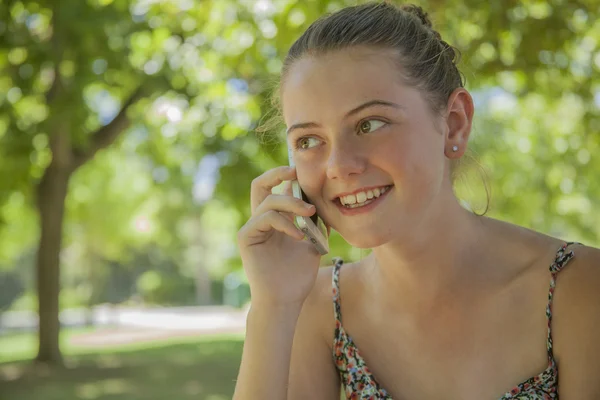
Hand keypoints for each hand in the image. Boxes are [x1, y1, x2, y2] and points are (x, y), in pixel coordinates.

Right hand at [237, 166, 322, 307]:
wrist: (286, 299)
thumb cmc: (298, 275)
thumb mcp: (313, 242)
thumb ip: (314, 221)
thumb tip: (321, 200)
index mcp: (276, 219)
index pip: (277, 188)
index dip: (288, 176)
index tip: (306, 172)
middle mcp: (261, 220)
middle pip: (260, 184)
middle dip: (277, 173)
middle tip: (296, 172)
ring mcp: (252, 228)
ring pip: (268, 201)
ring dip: (291, 203)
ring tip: (309, 213)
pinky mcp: (246, 237)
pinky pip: (264, 218)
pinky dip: (284, 223)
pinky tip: (299, 236)